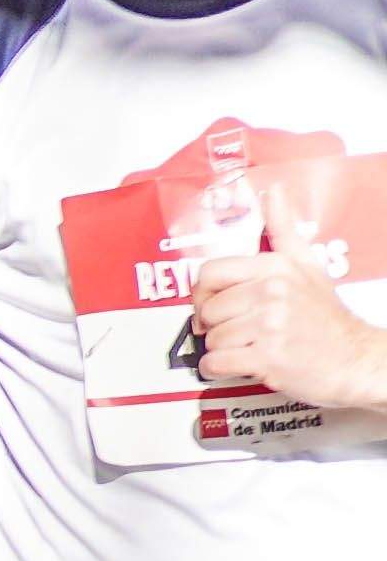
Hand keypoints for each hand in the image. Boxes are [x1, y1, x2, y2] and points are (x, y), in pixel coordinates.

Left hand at [184, 248, 386, 411]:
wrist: (355, 358)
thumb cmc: (326, 316)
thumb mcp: (308, 265)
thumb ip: (283, 229)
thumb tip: (273, 191)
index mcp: (275, 268)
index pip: (209, 273)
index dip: (204, 293)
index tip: (216, 303)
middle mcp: (272, 292)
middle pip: (207, 310)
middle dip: (216, 326)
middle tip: (240, 330)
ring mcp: (270, 325)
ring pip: (211, 338)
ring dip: (222, 349)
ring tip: (250, 346)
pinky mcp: (267, 357)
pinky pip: (215, 363)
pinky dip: (218, 370)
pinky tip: (241, 364)